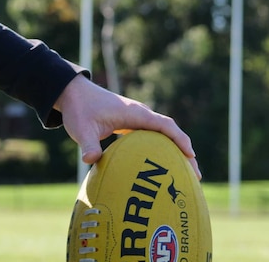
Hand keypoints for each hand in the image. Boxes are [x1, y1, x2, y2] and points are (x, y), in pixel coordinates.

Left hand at [54, 72, 201, 178]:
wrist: (73, 93)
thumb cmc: (79, 109)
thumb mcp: (81, 128)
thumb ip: (88, 144)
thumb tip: (90, 161)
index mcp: (134, 113)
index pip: (164, 124)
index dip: (179, 139)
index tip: (191, 155)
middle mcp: (140, 113)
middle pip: (169, 131)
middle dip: (184, 151)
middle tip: (195, 175)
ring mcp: (137, 118)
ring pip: (163, 134)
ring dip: (175, 151)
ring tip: (186, 175)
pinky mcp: (131, 123)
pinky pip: (152, 136)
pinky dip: (161, 149)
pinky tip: (162, 166)